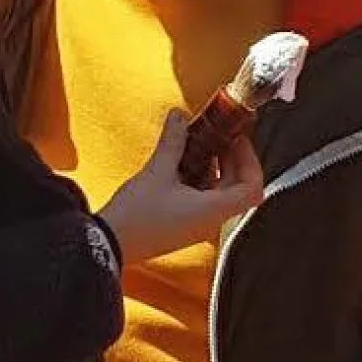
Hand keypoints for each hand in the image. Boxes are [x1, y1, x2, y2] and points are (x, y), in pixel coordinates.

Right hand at [98, 111, 263, 264]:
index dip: (250, 160)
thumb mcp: (157, 171)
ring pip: (220, 192)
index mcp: (213, 211)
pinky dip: (199, 178)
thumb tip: (180, 118)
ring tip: (198, 145)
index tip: (237, 140)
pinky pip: (203, 199)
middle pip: (238, 187)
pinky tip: (181, 162)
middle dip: (231, 159)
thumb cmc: (135, 216)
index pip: (252, 188)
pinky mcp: (183, 224)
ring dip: (214, 167)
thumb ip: (173, 141)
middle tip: (218, 136)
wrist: (109, 243)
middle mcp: (210, 221)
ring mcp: (197, 225)